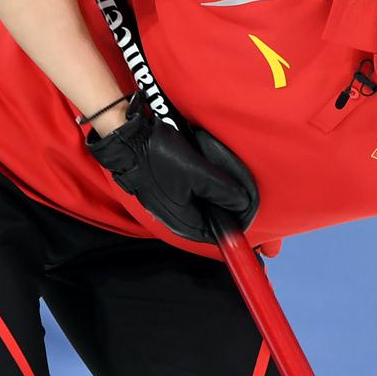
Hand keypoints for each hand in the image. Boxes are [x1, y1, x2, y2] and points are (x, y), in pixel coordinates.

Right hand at [86, 94, 258, 241]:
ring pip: (202, 206)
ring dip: (214, 195)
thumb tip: (243, 203)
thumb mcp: (200, 174)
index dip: (236, 221)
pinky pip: (191, 195)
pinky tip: (205, 171)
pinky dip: (202, 187)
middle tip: (238, 188)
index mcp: (185, 223)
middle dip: (226, 207)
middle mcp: (176, 220)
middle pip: (211, 220)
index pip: (219, 234)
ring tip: (222, 177)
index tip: (247, 205)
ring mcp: (169, 207)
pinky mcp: (165, 192)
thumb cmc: (160, 158)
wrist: (129, 141)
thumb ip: (225, 192)